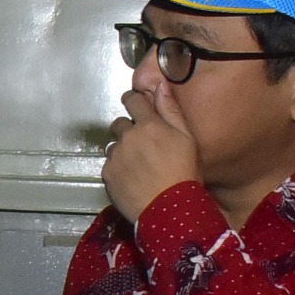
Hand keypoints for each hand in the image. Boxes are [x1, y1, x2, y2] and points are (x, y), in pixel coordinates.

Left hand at [102, 81, 201, 224]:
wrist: (170, 209)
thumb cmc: (185, 174)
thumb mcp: (187, 138)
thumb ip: (171, 110)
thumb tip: (160, 85)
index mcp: (149, 125)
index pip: (132, 100)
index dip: (133, 101)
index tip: (135, 105)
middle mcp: (128, 137)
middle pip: (120, 124)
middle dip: (129, 130)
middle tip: (144, 146)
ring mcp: (115, 156)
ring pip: (114, 146)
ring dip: (123, 151)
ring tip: (140, 167)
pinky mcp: (107, 174)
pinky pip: (109, 165)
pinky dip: (118, 169)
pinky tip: (133, 179)